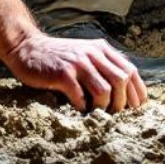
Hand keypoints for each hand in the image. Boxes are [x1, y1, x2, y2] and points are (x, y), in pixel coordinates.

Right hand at [4, 32, 147, 112]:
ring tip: (98, 115)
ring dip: (104, 107)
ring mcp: (78, 62)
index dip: (137, 91)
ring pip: (104, 90)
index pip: (130, 70)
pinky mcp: (62, 73)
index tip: (137, 108)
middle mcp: (93, 53)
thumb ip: (104, 65)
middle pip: (121, 80)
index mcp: (102, 49)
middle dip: (122, 102)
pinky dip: (83, 107)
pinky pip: (81, 96)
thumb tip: (126, 89)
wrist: (27, 47)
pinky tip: (79, 109)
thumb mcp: (86, 54)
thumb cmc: (59, 57)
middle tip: (115, 115)